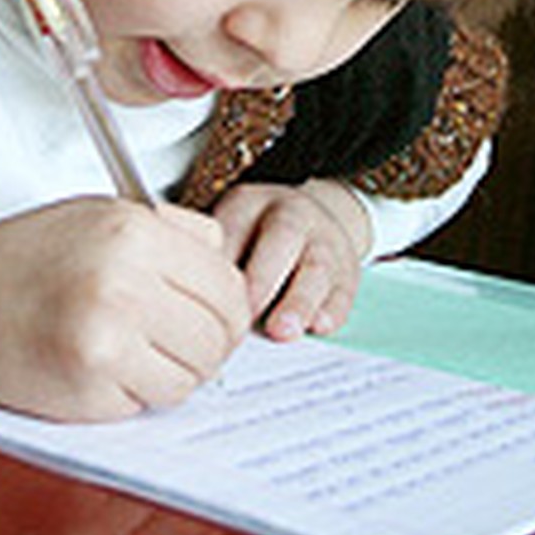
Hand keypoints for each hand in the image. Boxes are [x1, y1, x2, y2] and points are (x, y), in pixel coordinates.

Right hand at [0, 198, 251, 419]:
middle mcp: (126, 283)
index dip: (230, 310)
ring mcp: (107, 339)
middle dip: (209, 346)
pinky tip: (110, 368)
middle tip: (182, 343)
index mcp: (137, 235)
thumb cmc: (30, 255)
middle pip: (218, 336)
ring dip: (175, 373)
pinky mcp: (87, 386)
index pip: (229, 288)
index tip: (214, 317)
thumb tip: (229, 262)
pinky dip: (138, 393)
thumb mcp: (107, 213)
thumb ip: (175, 231)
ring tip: (140, 354)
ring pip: (190, 376)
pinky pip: (148, 402)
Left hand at [212, 178, 370, 341]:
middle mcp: (291, 215)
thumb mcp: (229, 226)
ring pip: (316, 267)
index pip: (234, 227)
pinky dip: (333, 309)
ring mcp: (324, 241)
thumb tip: (187, 301)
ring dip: (298, 302)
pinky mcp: (347, 270)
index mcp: (249, 203)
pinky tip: (319, 326)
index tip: (205, 299)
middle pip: (281, 239)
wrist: (315, 219)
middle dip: (262, 279)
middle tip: (244, 315)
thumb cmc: (256, 235)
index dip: (221, 264)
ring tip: (283, 331)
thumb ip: (211, 256)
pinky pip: (344, 289)